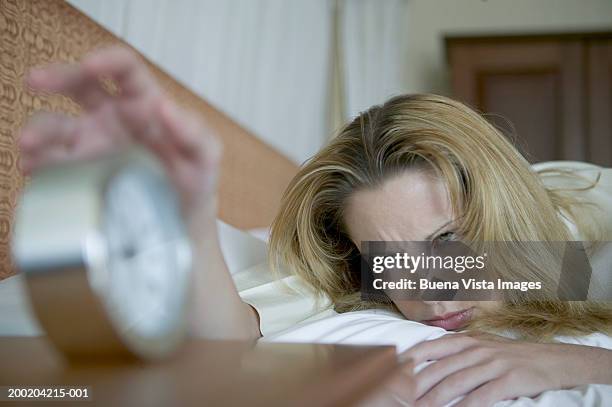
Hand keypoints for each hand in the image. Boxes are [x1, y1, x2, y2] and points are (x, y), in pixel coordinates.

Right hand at [19, 46, 221, 223]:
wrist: (178, 220)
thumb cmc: (193, 179)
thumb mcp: (204, 157)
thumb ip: (193, 132)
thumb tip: (166, 106)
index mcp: (142, 104)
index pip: (124, 70)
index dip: (106, 60)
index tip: (90, 64)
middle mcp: (111, 118)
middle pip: (78, 86)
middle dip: (55, 78)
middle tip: (36, 82)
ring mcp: (90, 145)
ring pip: (56, 127)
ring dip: (39, 132)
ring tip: (30, 146)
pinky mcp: (78, 174)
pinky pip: (50, 165)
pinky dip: (37, 166)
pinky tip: (34, 170)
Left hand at [401, 333, 611, 406]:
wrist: (551, 360)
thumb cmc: (510, 355)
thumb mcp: (482, 344)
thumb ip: (456, 349)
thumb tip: (425, 354)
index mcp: (467, 340)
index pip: (430, 347)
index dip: (410, 359)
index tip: (392, 371)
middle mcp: (476, 349)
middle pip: (438, 369)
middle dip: (416, 385)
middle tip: (399, 398)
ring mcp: (491, 364)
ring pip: (455, 383)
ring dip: (434, 399)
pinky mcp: (506, 381)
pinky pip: (480, 396)